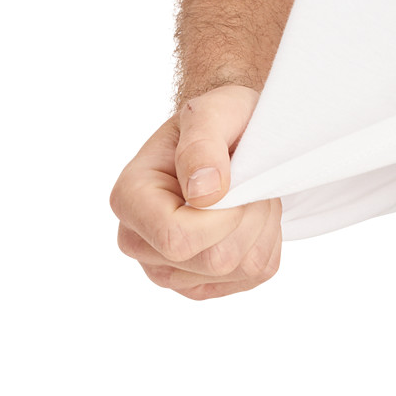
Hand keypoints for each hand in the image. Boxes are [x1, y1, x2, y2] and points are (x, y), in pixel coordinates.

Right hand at [111, 83, 282, 299]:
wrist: (229, 136)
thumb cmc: (218, 121)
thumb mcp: (213, 112)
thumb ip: (202, 144)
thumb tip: (203, 192)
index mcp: (129, 199)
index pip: (177, 238)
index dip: (223, 216)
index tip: (235, 181)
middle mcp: (139, 243)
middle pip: (214, 260)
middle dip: (248, 217)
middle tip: (247, 180)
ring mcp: (169, 270)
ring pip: (238, 270)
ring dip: (260, 227)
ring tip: (247, 193)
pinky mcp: (201, 283)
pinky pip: (252, 276)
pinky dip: (265, 242)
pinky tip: (248, 216)